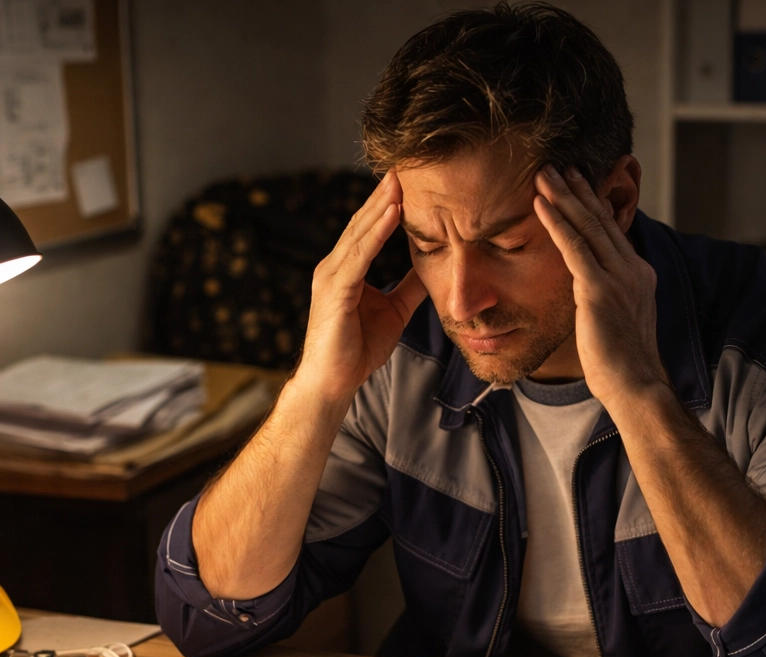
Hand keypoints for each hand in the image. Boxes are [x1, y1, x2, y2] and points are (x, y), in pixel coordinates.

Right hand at [295, 172, 427, 405]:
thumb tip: (434, 268)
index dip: (387, 204)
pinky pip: (360, 254)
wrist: (333, 383)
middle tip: (404, 164)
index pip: (368, 228)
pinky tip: (394, 212)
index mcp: (346, 269)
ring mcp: (331, 276)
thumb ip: (409, 287)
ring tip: (401, 179)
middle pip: (362, 222)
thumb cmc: (356, 350)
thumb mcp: (394, 311)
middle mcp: (334, 266)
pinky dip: (377, 232)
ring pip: (360, 232)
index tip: (409, 180)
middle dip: (384, 194)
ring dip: (382, 204)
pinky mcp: (335, 290)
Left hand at [533, 165, 667, 406]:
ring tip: (544, 174)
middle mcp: (632, 269)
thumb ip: (606, 296)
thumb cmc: (621, 364)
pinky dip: (557, 223)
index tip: (576, 183)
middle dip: (577, 190)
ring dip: (563, 197)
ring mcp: (619, 278)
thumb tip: (587, 291)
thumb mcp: (617, 320)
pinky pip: (574, 249)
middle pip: (601, 220)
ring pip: (588, 227)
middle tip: (557, 166)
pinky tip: (541, 205)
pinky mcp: (599, 290)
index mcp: (638, 274)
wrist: (636, 385)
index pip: (612, 231)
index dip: (592, 205)